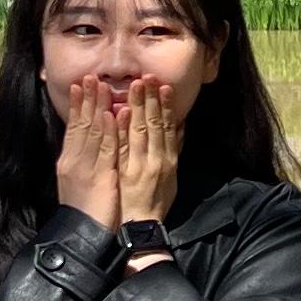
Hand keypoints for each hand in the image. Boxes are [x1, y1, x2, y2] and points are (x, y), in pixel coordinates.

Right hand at [53, 79, 125, 233]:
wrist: (83, 236)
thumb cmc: (85, 211)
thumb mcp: (80, 183)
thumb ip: (84, 162)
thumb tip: (87, 144)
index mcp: (69, 162)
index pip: (73, 128)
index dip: (76, 106)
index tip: (80, 85)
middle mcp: (74, 162)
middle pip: (81, 125)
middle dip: (86, 99)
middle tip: (91, 76)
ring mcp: (86, 169)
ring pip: (92, 132)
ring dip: (98, 107)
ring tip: (102, 85)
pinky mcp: (99, 178)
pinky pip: (105, 150)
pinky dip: (108, 130)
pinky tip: (112, 114)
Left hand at [113, 76, 182, 226]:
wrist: (143, 224)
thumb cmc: (158, 199)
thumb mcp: (173, 174)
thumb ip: (175, 148)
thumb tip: (180, 125)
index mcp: (169, 159)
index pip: (169, 127)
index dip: (167, 106)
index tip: (164, 86)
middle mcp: (157, 159)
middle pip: (154, 124)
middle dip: (151, 99)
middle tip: (147, 77)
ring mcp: (140, 165)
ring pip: (139, 131)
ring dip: (137, 106)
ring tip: (135, 85)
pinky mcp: (125, 172)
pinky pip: (123, 147)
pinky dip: (122, 129)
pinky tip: (120, 112)